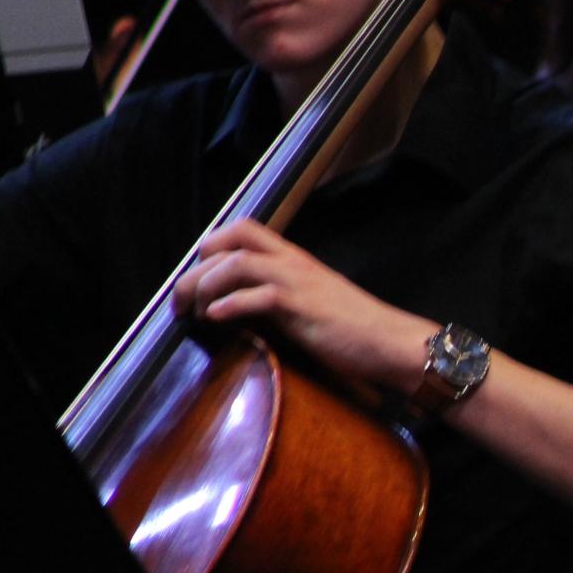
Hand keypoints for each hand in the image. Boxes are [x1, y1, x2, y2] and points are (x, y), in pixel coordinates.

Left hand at [171, 220, 432, 392]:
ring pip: (236, 264)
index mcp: (294, 259)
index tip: (195, 277)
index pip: (242, 230)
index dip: (210, 247)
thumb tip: (245, 310)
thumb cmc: (357, 330)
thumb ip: (282, 297)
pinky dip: (228, 305)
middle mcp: (292, 262)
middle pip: (231, 240)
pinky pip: (256, 296)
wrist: (393, 342)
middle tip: (180, 301)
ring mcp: (298, 282)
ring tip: (193, 312)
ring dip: (204, 286)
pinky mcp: (302, 307)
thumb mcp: (314, 303)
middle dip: (195, 269)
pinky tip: (216, 319)